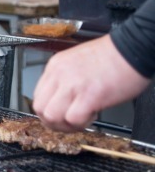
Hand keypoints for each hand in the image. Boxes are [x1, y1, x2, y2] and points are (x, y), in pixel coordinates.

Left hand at [33, 35, 149, 131]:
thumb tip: (62, 99)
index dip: (48, 110)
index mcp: (55, 66)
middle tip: (69, 122)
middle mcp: (59, 75)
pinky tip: (92, 114)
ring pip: (51, 116)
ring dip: (65, 124)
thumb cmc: (112, 55)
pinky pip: (73, 119)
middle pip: (39, 108)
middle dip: (53, 121)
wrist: (133, 47)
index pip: (38, 96)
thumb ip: (65, 79)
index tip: (61, 113)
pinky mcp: (89, 95)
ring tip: (81, 118)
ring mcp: (72, 85)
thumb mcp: (76, 61)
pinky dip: (81, 123)